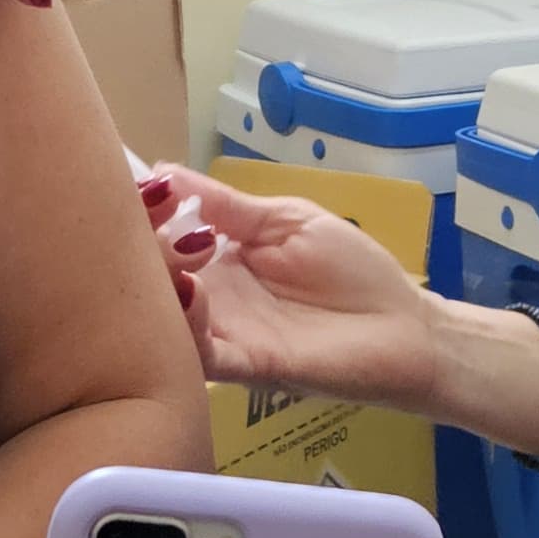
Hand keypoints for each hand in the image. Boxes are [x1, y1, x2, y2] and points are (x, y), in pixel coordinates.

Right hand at [143, 162, 444, 413]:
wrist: (404, 329)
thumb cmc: (352, 272)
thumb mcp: (286, 221)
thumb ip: (227, 205)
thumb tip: (163, 172)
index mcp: (216, 258)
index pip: (162, 234)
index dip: (144, 211)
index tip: (134, 186)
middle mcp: (210, 296)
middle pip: (154, 274)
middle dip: (142, 244)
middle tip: (145, 216)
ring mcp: (225, 332)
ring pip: (168, 315)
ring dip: (157, 283)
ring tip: (161, 250)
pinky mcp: (248, 365)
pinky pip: (203, 351)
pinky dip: (189, 324)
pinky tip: (190, 290)